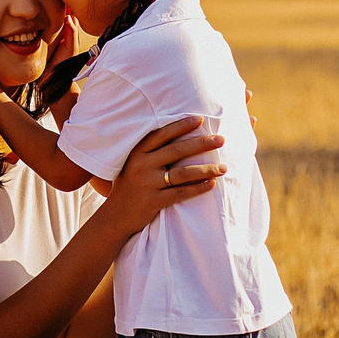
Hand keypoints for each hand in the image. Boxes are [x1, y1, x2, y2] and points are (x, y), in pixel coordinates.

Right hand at [100, 117, 225, 235]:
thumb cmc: (128, 187)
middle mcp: (141, 165)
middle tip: (221, 140)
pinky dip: (198, 188)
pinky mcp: (153, 201)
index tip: (200, 120)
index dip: (181, 126)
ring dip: (205, 169)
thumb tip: (178, 138)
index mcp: (137, 153)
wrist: (114, 217)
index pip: (162, 134)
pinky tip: (212, 184)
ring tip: (224, 167)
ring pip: (182, 173)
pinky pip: (180, 193)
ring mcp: (147, 183)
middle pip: (176, 151)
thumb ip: (149, 152)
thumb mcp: (132, 164)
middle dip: (201, 144)